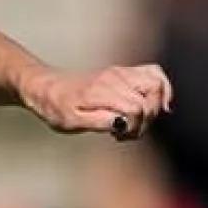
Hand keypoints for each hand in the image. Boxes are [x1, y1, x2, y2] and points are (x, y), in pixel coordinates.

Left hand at [26, 63, 171, 138]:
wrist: (46, 88)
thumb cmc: (56, 107)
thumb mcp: (71, 122)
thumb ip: (98, 122)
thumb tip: (123, 123)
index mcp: (102, 91)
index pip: (136, 109)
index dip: (134, 127)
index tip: (119, 136)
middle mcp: (115, 77)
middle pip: (151, 98)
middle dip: (146, 121)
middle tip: (127, 132)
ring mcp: (122, 72)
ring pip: (157, 84)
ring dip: (155, 106)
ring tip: (138, 120)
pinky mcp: (125, 72)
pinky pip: (154, 74)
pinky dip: (161, 89)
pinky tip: (155, 105)